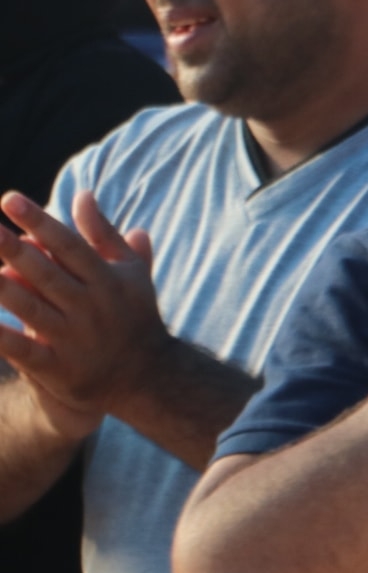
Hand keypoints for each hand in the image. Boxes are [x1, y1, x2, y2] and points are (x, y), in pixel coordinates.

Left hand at [0, 191, 169, 419]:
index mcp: (108, 281)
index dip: (40, 222)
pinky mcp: (60, 369)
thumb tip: (82, 194)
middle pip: (47, 274)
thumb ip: (103, 234)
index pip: (70, 245)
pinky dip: (3, 339)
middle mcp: (92, 308)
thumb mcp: (130, 273)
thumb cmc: (133, 316)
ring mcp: (75, 339)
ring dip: (5, 291)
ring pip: (32, 310)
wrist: (148, 378)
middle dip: (15, 251)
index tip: (10, 200)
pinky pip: (25, 352)